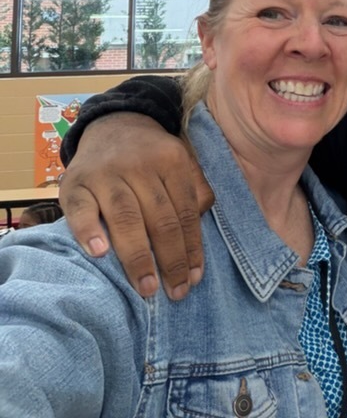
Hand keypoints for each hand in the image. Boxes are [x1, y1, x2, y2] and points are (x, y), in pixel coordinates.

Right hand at [59, 113, 213, 299]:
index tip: (194, 278)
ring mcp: (105, 173)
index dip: (191, 247)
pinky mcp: (74, 182)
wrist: (113, 125)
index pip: (185, 212)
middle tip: (175, 292)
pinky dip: (89, 230)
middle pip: (160, 218)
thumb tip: (199, 228)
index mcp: (172, 160)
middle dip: (170, 259)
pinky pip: (80, 209)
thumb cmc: (153, 157)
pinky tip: (99, 253)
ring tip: (147, 287)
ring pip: (126, 217)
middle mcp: (140, 166)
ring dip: (138, 256)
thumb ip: (196, 190)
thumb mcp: (181, 162)